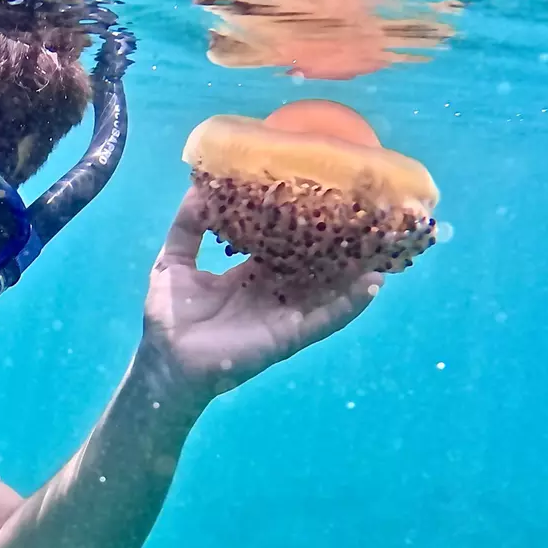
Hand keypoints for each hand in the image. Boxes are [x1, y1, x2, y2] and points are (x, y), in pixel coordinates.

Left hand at [143, 187, 380, 397]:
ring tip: (382, 244)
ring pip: (327, 288)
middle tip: (363, 213)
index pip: (281, 242)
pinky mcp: (288, 334)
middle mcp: (272, 290)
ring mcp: (284, 313)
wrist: (165, 361)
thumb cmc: (169, 316)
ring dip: (354, 269)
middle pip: (310, 262)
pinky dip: (349, 304)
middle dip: (335, 242)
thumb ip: (187, 227)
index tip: (317, 193)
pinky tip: (373, 285)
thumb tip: (197, 186)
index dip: (298, 220)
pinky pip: (325, 319)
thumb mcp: (174, 261)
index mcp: (249, 273)